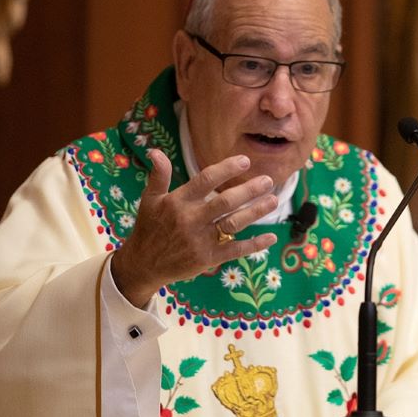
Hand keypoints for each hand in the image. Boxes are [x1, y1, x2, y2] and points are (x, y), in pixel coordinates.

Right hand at [111, 150, 277, 306]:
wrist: (143, 264)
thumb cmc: (149, 228)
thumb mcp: (149, 199)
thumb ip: (158, 175)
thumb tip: (156, 151)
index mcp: (178, 202)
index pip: (205, 180)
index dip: (226, 169)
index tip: (246, 161)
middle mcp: (191, 219)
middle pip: (225, 202)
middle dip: (249, 190)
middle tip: (268, 180)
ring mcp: (201, 240)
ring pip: (233, 224)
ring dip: (256, 212)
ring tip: (273, 200)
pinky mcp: (208, 258)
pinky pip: (236, 250)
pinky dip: (255, 244)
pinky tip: (272, 236)